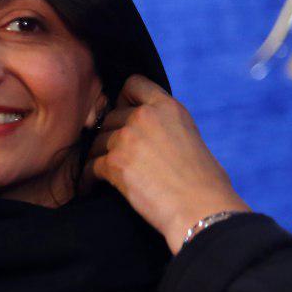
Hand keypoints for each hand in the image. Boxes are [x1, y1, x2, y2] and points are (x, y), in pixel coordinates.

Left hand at [78, 75, 251, 254]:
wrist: (201, 208)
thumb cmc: (203, 182)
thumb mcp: (189, 136)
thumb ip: (164, 126)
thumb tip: (148, 133)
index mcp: (167, 107)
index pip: (133, 84)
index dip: (123, 99)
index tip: (123, 116)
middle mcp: (145, 117)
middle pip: (110, 118)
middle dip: (110, 137)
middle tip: (113, 155)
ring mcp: (127, 138)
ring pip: (96, 143)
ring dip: (98, 158)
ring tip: (101, 175)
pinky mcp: (115, 163)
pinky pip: (89, 167)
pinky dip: (88, 179)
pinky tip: (91, 188)